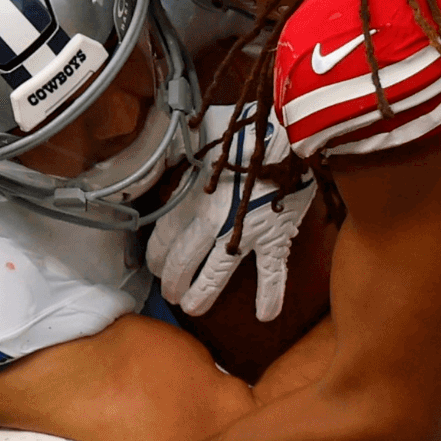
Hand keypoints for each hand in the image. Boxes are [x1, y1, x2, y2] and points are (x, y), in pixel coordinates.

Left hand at [148, 106, 313, 320]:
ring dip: (203, 293)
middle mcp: (212, 220)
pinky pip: (272, 272)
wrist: (285, 128)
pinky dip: (270, 294)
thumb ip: (182, 151)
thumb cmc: (243, 125)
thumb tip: (165, 152)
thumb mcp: (200, 133)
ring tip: (194, 308)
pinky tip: (265, 315)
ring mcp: (244, 232)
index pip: (165, 237)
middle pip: (183, 261)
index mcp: (192, 197)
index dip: (157, 256)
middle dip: (173, 280)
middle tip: (172, 293)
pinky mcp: (275, 235)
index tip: (155, 265)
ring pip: (217, 273)